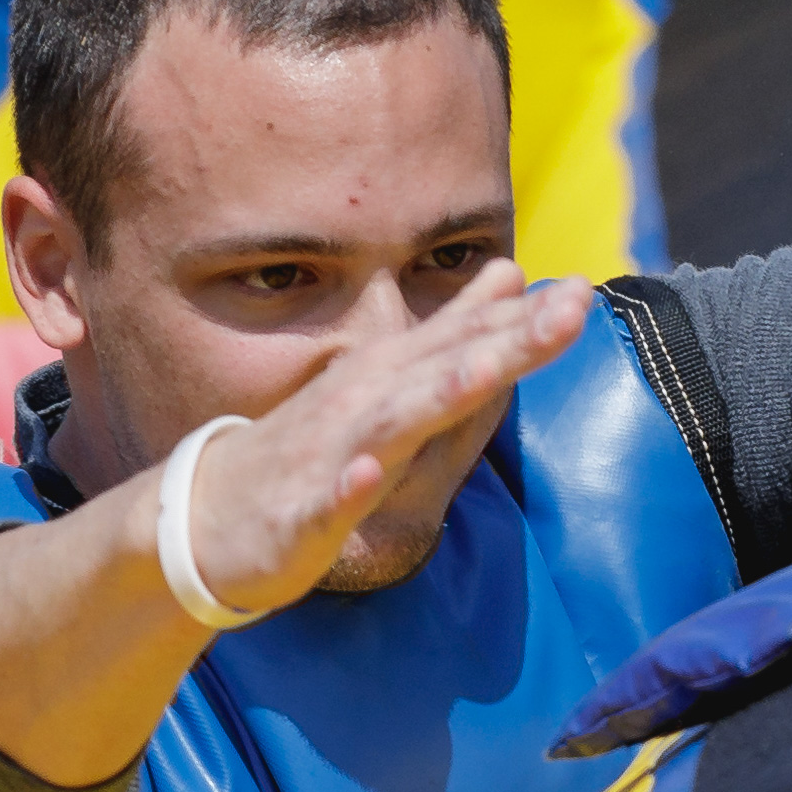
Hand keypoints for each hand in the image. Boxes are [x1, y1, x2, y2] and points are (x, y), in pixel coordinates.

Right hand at [154, 262, 588, 616]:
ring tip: (487, 369)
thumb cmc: (311, 448)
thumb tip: (512, 274)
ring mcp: (328, 456)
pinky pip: (324, 500)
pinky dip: (345, 487)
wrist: (206, 518)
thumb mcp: (391, 382)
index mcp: (389, 377)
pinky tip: (366, 476)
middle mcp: (362, 404)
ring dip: (436, 393)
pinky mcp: (298, 513)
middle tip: (570, 309)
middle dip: (505, 339)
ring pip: (389, 422)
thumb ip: (453, 332)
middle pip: (443, 367)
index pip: (467, 339)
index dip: (527, 319)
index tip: (585, 291)